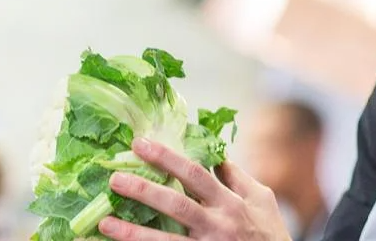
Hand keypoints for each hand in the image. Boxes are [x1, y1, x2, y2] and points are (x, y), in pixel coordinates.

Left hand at [98, 138, 291, 240]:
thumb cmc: (270, 233)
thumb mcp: (261, 199)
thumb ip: (236, 177)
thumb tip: (214, 154)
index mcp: (231, 202)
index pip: (194, 173)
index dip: (166, 158)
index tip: (140, 144)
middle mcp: (218, 224)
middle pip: (175, 203)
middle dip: (143, 190)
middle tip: (114, 178)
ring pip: (165, 240)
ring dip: (133, 233)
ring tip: (104, 224)